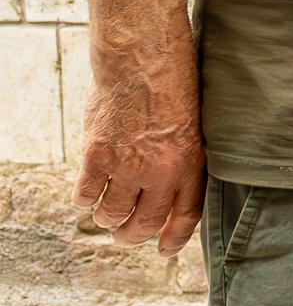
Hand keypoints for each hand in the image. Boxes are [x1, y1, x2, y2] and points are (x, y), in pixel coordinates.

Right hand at [75, 29, 205, 255]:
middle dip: (133, 235)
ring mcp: (126, 165)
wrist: (142, 56)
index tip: (164, 250)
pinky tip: (88, 192)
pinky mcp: (96, 155)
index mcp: (191, 161)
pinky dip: (85, 198)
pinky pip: (85, 195)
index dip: (174, 237)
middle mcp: (160, 170)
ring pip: (111, 214)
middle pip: (144, 223)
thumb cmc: (173, 80)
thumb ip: (185, 156)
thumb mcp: (195, 123)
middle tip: (126, 236)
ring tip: (108, 213)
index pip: (185, 214)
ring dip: (107, 219)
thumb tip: (172, 186)